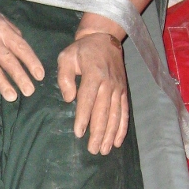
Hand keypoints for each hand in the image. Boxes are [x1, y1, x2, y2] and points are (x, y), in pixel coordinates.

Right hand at [0, 0, 43, 101]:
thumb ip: (11, 32)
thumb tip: (23, 48)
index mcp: (2, 29)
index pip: (21, 47)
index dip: (31, 62)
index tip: (39, 75)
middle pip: (9, 61)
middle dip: (20, 77)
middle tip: (29, 91)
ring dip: (3, 84)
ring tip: (12, 97)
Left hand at [57, 32, 127, 154]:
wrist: (104, 38)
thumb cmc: (82, 50)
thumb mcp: (66, 57)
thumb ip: (65, 77)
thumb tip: (69, 98)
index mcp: (93, 74)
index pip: (87, 99)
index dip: (83, 117)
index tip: (78, 133)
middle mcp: (108, 83)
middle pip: (103, 111)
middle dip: (98, 132)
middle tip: (93, 150)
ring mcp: (118, 88)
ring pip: (115, 115)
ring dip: (110, 134)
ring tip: (105, 150)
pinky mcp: (123, 91)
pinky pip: (124, 112)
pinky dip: (122, 127)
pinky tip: (118, 141)